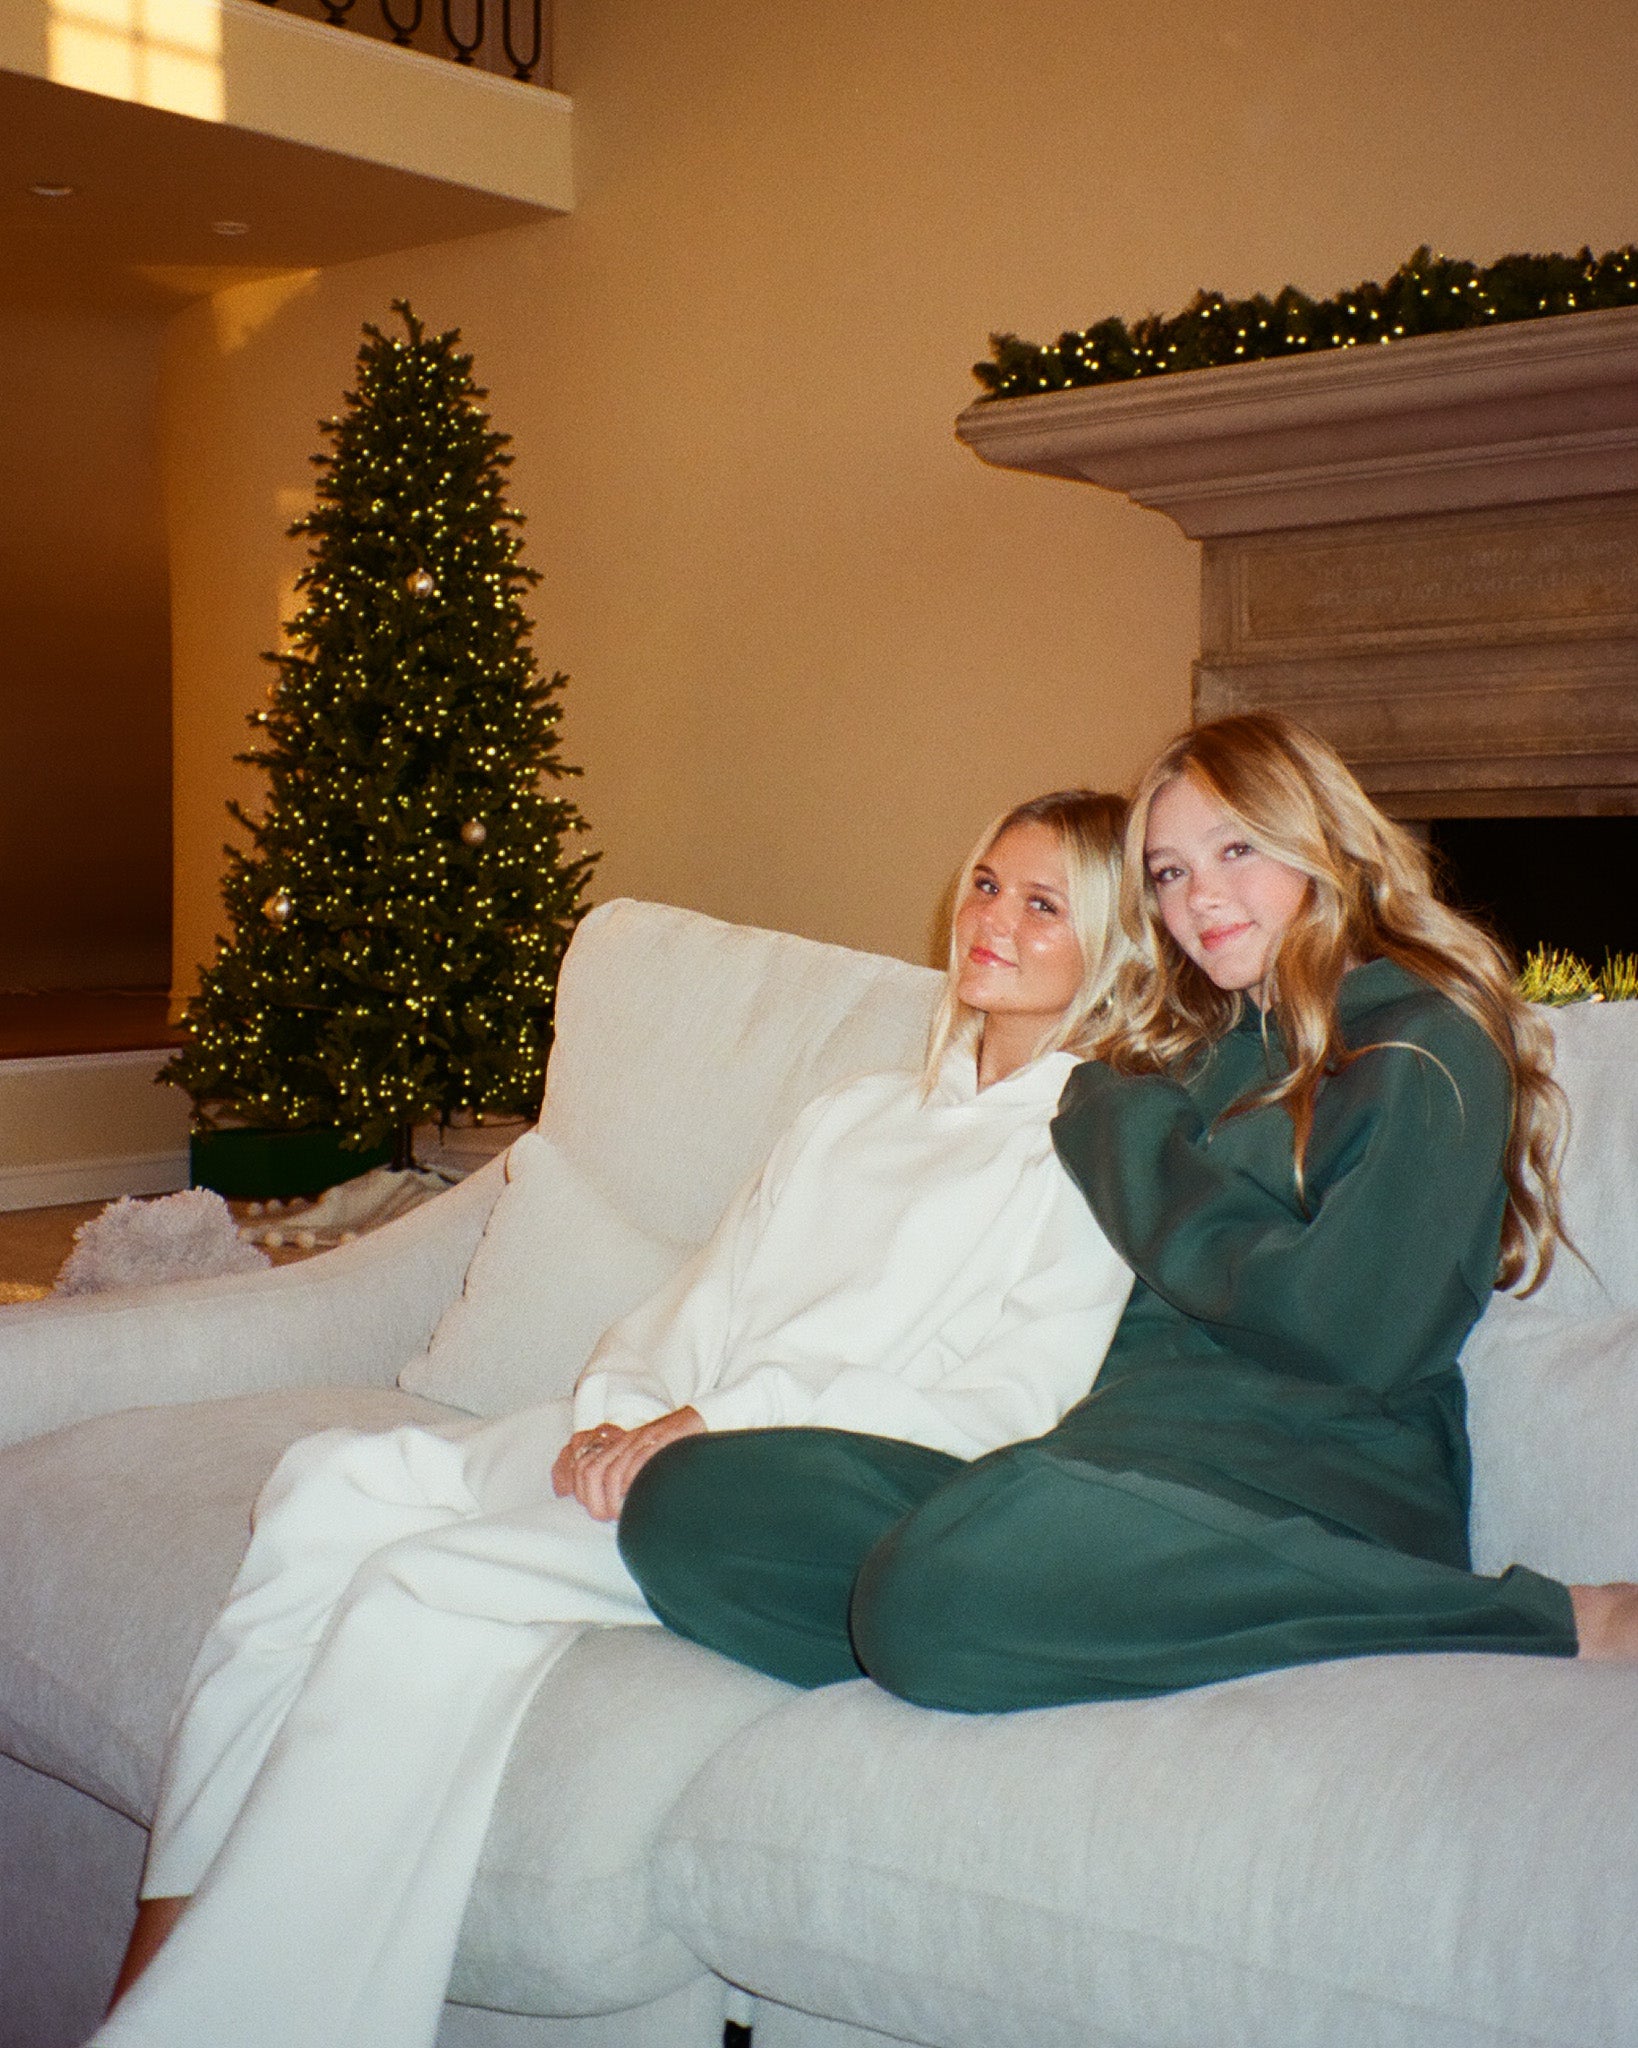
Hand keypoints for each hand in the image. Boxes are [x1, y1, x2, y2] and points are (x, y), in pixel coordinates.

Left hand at [551, 1407, 706, 1520]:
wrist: (697, 1419)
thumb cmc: (671, 1447)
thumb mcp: (641, 1456)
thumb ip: (625, 1475)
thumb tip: (615, 1508)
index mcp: (615, 1446)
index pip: (581, 1468)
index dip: (583, 1494)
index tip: (598, 1511)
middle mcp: (623, 1443)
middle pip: (590, 1472)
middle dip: (596, 1501)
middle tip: (609, 1517)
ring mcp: (640, 1440)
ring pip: (612, 1473)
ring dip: (614, 1500)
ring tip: (623, 1514)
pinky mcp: (659, 1440)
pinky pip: (639, 1463)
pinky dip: (634, 1484)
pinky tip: (638, 1497)